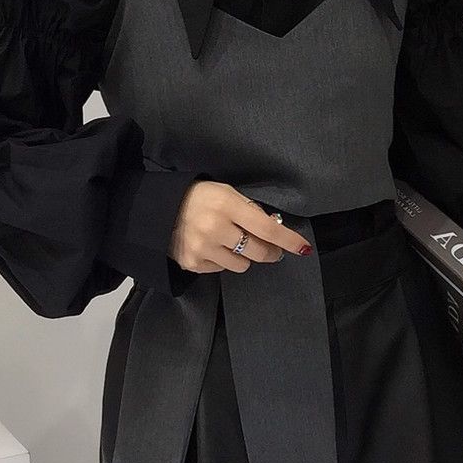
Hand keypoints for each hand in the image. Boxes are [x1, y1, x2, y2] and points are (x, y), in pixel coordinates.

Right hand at [168, 180, 312, 273]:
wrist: (159, 210)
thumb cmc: (199, 197)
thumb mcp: (226, 193)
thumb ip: (250, 211)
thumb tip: (275, 230)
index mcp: (227, 204)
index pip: (267, 227)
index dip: (288, 240)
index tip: (303, 248)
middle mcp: (216, 228)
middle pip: (258, 251)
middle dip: (269, 252)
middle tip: (270, 249)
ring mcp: (203, 248)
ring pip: (242, 265)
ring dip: (242, 256)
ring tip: (229, 242)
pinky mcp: (193, 263)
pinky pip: (221, 269)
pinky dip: (222, 260)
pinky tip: (211, 247)